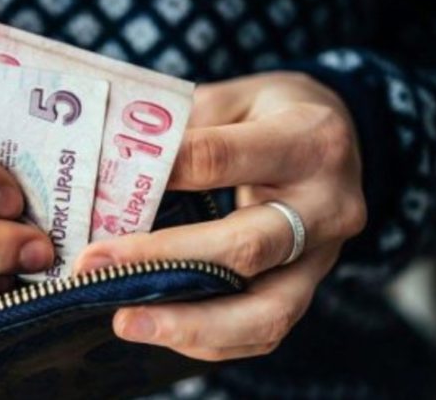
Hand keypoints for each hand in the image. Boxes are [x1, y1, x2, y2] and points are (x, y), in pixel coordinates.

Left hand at [75, 72, 365, 360]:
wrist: (339, 140)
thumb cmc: (274, 113)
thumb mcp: (237, 96)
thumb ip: (186, 126)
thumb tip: (113, 163)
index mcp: (308, 140)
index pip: (223, 158)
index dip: (161, 173)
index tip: (103, 189)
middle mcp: (326, 205)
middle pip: (246, 245)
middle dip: (164, 259)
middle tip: (97, 264)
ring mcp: (323, 256)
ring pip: (265, 310)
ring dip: (188, 323)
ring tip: (125, 321)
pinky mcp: (309, 288)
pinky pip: (265, 331)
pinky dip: (209, 338)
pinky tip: (161, 329)